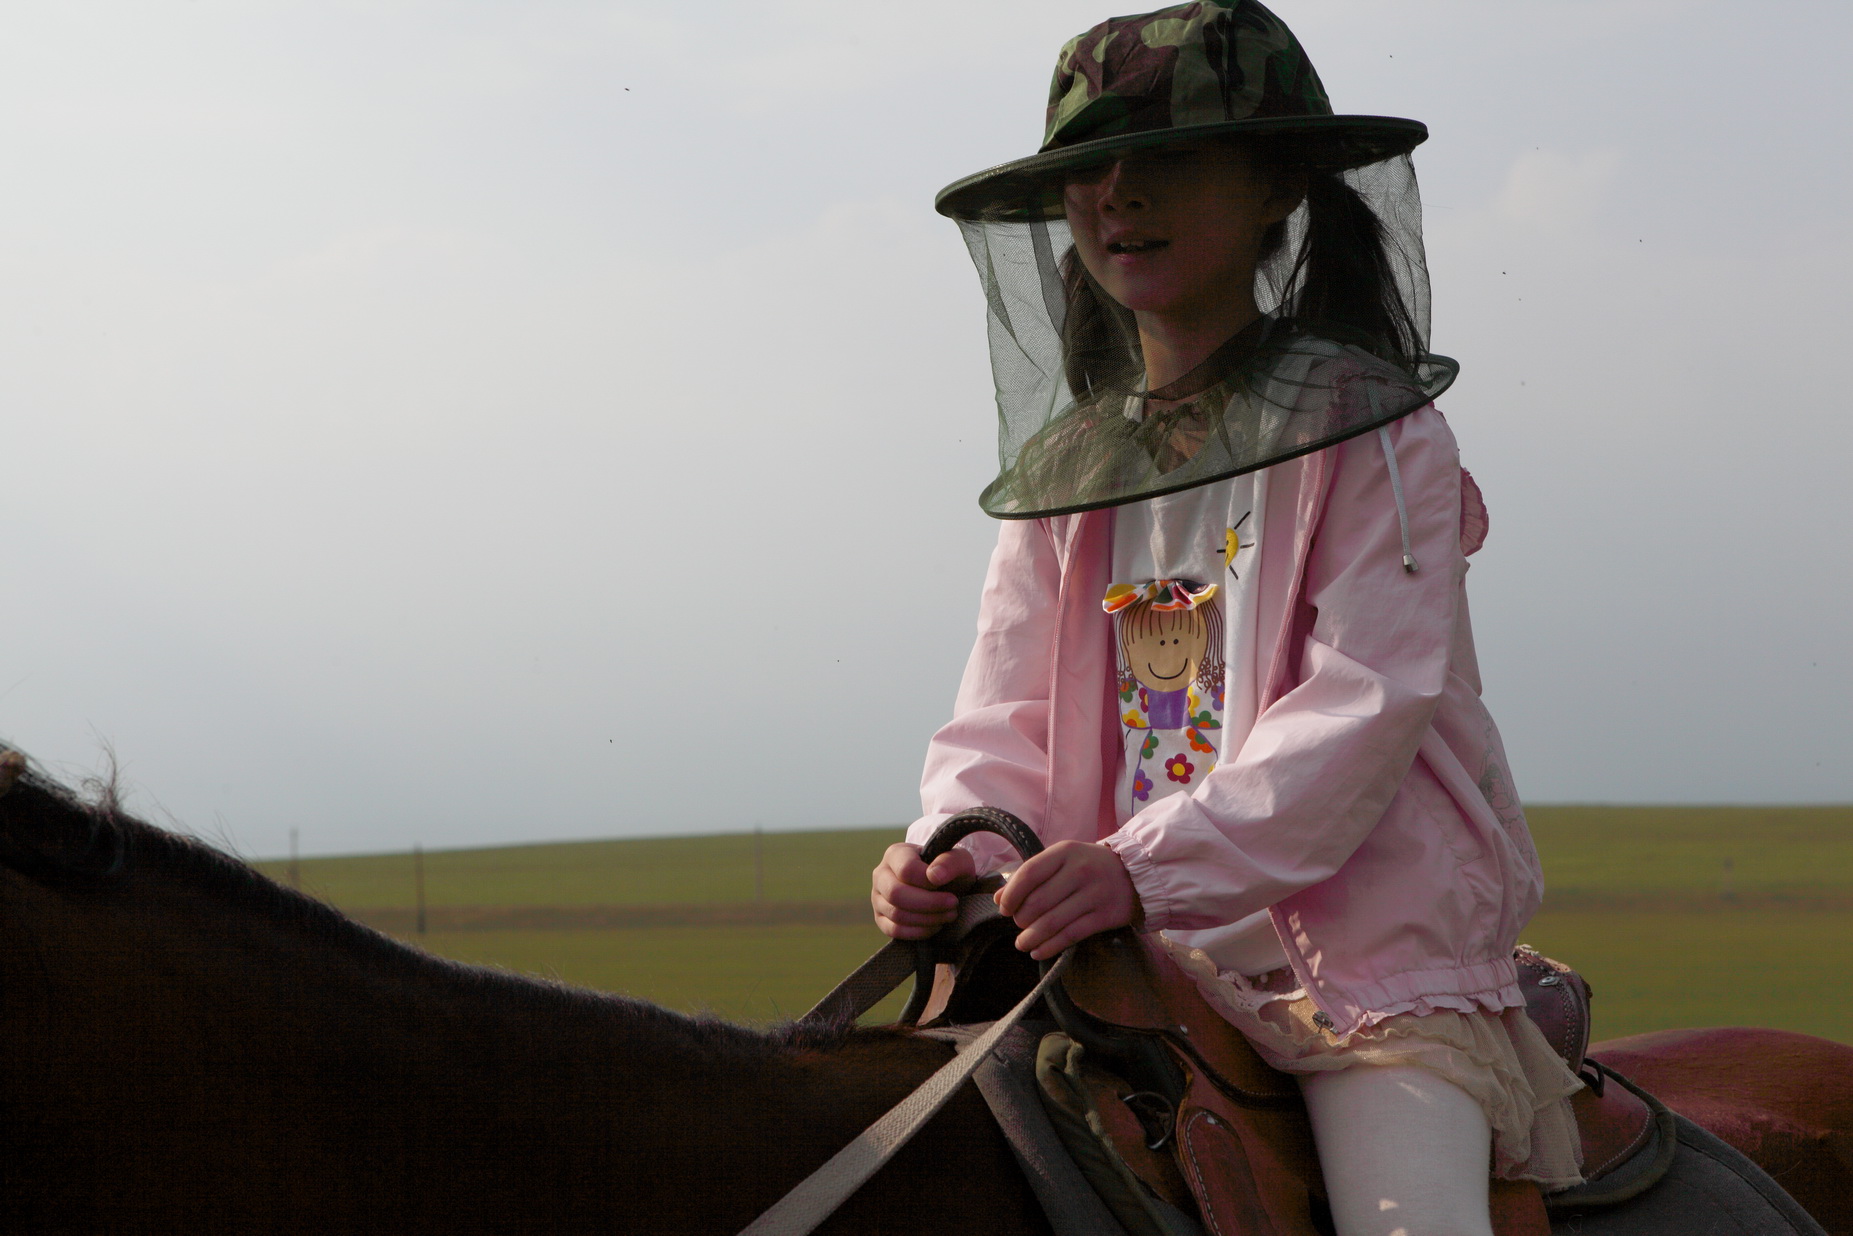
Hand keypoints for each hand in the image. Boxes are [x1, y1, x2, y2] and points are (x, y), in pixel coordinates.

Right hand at [871, 842, 977, 939]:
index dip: (928, 883)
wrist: (946, 887)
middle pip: (896, 893)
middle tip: (952, 905)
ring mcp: (877, 897)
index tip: (950, 889)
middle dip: (929, 904)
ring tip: (949, 914)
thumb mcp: (959, 860)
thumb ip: (950, 862)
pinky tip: (936, 926)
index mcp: (896, 854)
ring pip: (896, 914)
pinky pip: (894, 930)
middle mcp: (881, 874)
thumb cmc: (950, 871)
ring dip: (928, 919)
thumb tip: (934, 876)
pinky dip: (919, 932)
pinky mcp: (881, 918)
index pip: (906, 870)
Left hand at [993, 841, 1140, 959]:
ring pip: (1052, 922)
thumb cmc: (1090, 865)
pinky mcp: (1104, 916)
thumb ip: (1032, 875)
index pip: (1029, 873)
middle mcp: (1079, 871)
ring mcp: (1094, 895)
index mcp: (1065, 852)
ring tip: (1022, 944)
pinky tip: (1039, 952)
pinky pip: (1070, 936)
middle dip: (1021, 918)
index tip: (1004, 908)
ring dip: (1031, 937)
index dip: (1011, 894)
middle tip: (1018, 925)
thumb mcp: (1063, 860)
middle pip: (1038, 901)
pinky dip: (1050, 947)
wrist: (1136, 873)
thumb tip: (999, 898)